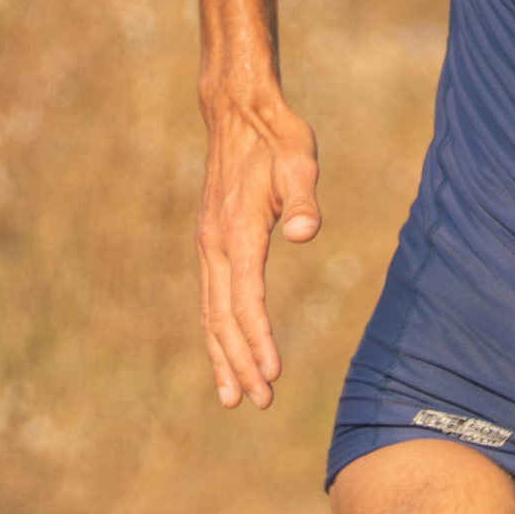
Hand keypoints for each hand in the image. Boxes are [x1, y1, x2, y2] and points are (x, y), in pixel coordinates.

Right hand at [195, 88, 322, 408]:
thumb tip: (306, 232)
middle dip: (240, 363)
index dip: (259, 339)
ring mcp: (208, 246)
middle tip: (259, 401)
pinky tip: (226, 354)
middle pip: (223, 318)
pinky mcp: (211, 244)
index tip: (272, 374)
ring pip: (211, 314)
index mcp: (236, 232)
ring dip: (223, 357)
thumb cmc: (276, 137)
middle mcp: (214, 245)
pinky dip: (217, 332)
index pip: (247, 299)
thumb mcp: (299, 160)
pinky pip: (211, 299)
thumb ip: (303, 199)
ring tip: (232, 398)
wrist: (238, 112)